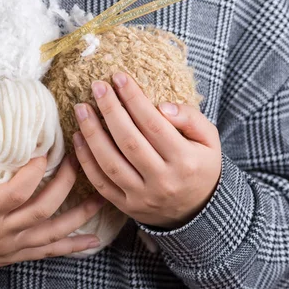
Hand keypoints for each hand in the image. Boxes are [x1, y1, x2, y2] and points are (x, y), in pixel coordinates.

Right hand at [0, 152, 103, 288]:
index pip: (17, 191)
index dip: (34, 169)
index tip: (44, 148)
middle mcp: (1, 232)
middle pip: (43, 208)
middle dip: (65, 184)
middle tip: (77, 161)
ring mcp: (10, 247)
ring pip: (52, 233)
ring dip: (80, 216)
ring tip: (101, 198)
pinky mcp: (13, 256)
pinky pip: (47, 253)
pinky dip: (71, 247)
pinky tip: (91, 242)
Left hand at [72, 72, 221, 229]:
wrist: (197, 211)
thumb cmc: (200, 165)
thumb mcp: (209, 140)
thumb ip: (191, 119)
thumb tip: (162, 107)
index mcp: (185, 161)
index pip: (154, 124)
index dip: (134, 99)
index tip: (119, 78)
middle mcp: (163, 180)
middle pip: (129, 141)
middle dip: (110, 110)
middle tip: (97, 87)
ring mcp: (142, 196)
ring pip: (110, 163)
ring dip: (91, 134)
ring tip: (81, 109)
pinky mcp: (126, 206)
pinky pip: (101, 183)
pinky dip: (86, 160)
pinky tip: (78, 138)